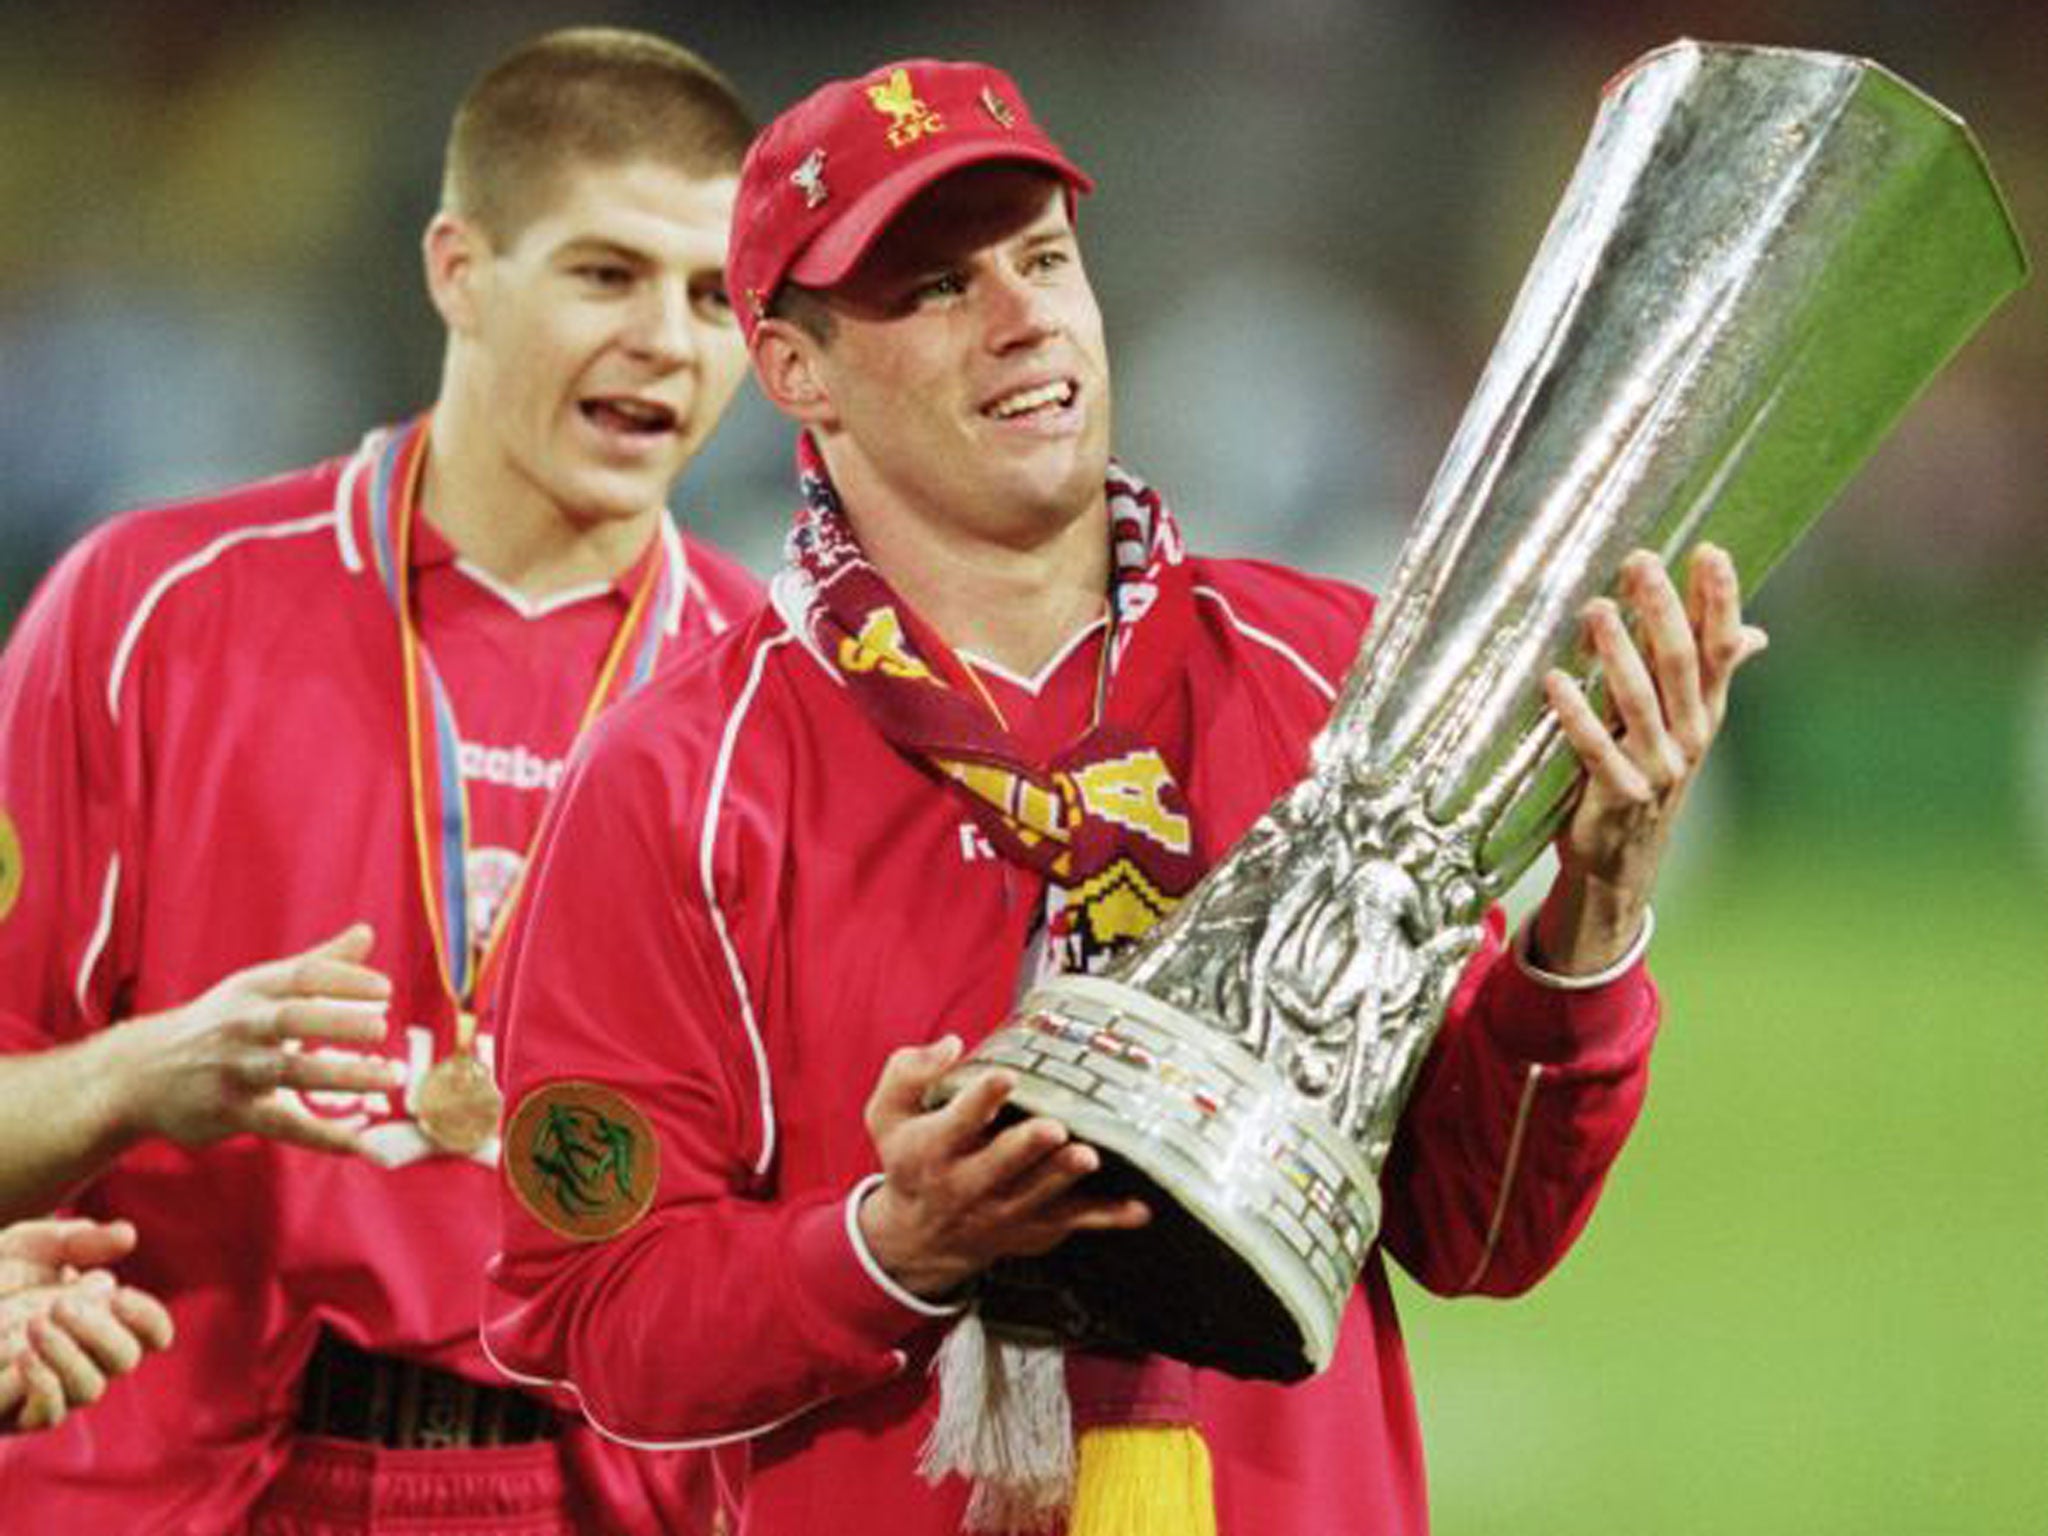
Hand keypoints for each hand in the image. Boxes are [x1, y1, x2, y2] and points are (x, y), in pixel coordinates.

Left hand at [0, 1217, 173, 1432]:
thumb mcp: (27, 1247)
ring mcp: (49, 1386)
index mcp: (94, 1318)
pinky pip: (50, 1414)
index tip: (120, 1294)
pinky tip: (23, 1356)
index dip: (149, 1318)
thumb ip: (77, 1239)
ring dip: (70, 1354)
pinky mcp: (15, 1413)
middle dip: (101, 1331)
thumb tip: (128, 1236)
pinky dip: (45, 1383)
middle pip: (126, 1359)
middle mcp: (79, 1355)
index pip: (150, 1332)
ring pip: (91, 1388)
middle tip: (60, 1304)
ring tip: (34, 1323)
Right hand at [97, 924, 402, 1156]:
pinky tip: (359, 1144)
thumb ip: (318, 963)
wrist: (139, 1073)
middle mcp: (242, 1025)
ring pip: (290, 1072)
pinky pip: (281, 1124)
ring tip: (392, 1077)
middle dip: (337, 1021)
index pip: (302, 977)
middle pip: (292, 1018)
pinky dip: (321, 1135)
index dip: (344, 980)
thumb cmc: (219, 1023)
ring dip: (343, 1076)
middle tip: (382, 1028)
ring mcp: (234, 1069)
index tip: (386, 990)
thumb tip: (366, 931)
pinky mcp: (229, 1111)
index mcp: (254, 990)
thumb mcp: (259, 987)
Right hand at [856, 1036, 1148, 1299]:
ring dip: (1064, 1176)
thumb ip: (908, 1073)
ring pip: (1039, 1194)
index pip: (957, 1120)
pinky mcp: (1034, 1229)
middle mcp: (967, 1184)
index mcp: (933, 1148)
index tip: (1004, 1076)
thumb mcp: (887, 1115)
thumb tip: (952, 1045)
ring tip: (1087, 1156)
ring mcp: (1004, 1211)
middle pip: (1000, 1165)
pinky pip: (1075, 1223)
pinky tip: (1138, 1209)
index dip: (980, 1098)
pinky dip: (1107, 1218)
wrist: (918, 1237)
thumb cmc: (912, 1159)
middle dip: (1026, 1147)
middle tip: (1052, 1128)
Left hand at [1537, 544, 1767, 973]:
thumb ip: (1706, 675)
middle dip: (1662, 610)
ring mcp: (1658, 767)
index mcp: (1706, 712)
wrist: (1623, 862)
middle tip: (1641, 561)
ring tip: (1597, 608)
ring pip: (1639, 701)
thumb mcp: (1683, 726)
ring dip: (1617, 652)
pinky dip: (1575, 715)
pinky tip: (1555, 681)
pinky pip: (1595, 750)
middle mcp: (1689, 736)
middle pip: (1679, 663)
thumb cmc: (1647, 776)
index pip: (1720, 647)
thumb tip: (1755, 633)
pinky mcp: (1619, 796)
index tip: (1709, 552)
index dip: (1719, 601)